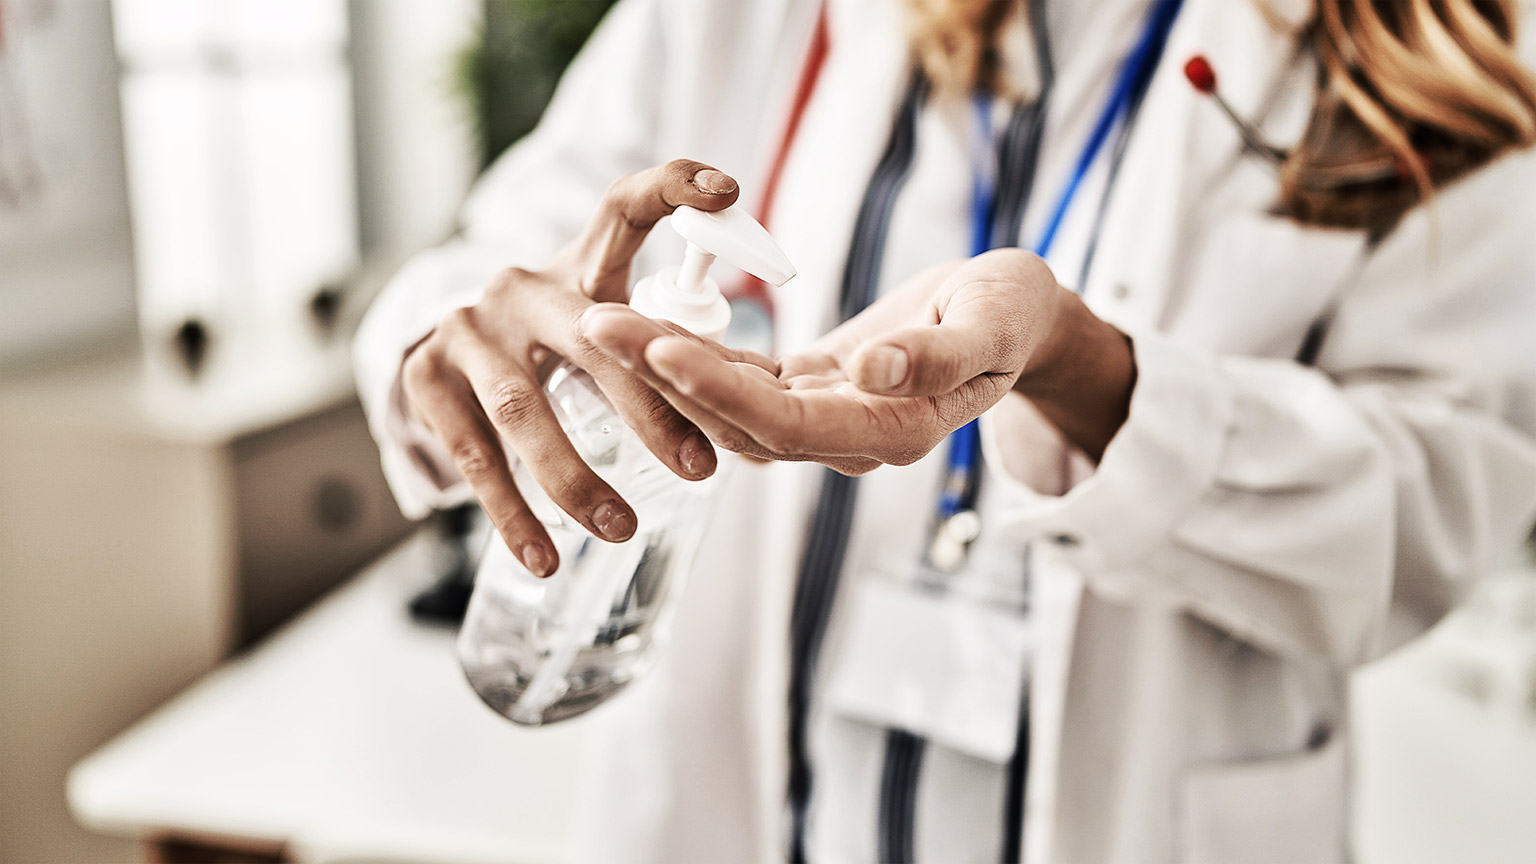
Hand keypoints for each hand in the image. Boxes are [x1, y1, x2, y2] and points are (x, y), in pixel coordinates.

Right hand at [400, 160, 764, 575]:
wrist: (441, 355)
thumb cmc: (554, 345)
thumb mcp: (605, 326)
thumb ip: (668, 347)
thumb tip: (762, 386)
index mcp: (581, 268)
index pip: (626, 208)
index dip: (673, 188)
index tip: (726, 190)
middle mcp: (522, 287)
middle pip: (590, 339)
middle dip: (647, 407)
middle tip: (698, 469)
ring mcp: (468, 329)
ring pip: (524, 408)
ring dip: (574, 478)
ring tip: (621, 531)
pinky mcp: (425, 376)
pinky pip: (473, 454)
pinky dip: (510, 513)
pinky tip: (543, 555)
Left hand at [583, 248, 1134, 475]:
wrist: (1013, 317)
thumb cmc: (1012, 313)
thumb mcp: (994, 322)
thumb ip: (940, 355)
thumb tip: (873, 370)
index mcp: (893, 430)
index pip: (788, 424)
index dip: (720, 392)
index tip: (659, 349)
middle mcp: (849, 436)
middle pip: (739, 421)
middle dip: (664, 378)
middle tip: (596, 327)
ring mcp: (826, 417)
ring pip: (728, 407)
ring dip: (664, 370)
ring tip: (602, 324)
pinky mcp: (810, 388)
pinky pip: (741, 382)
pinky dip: (693, 358)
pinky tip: (645, 328)